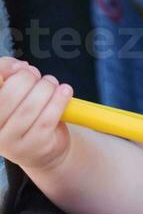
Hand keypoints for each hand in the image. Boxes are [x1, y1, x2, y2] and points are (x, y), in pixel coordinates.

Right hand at [0, 57, 73, 171]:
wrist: (43, 147)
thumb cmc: (24, 112)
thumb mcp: (14, 89)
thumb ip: (9, 70)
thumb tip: (19, 67)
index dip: (7, 71)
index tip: (23, 69)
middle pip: (9, 96)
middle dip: (30, 80)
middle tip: (42, 78)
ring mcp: (11, 142)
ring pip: (29, 108)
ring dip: (47, 89)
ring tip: (54, 85)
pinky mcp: (34, 147)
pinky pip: (46, 120)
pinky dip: (59, 102)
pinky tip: (65, 93)